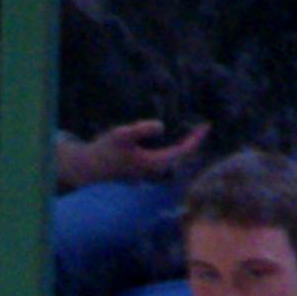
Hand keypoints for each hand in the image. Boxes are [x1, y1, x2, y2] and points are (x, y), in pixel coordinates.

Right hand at [54, 117, 208, 191]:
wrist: (90, 168)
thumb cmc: (105, 151)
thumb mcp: (121, 136)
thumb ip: (141, 130)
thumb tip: (161, 126)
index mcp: (154, 163)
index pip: (182, 151)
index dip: (196, 139)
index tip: (206, 126)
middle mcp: (155, 169)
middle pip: (182, 156)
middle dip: (193, 142)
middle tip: (203, 126)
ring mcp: (149, 169)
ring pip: (174, 157)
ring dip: (184, 145)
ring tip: (192, 131)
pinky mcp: (144, 167)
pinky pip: (166, 156)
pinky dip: (173, 147)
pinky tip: (173, 138)